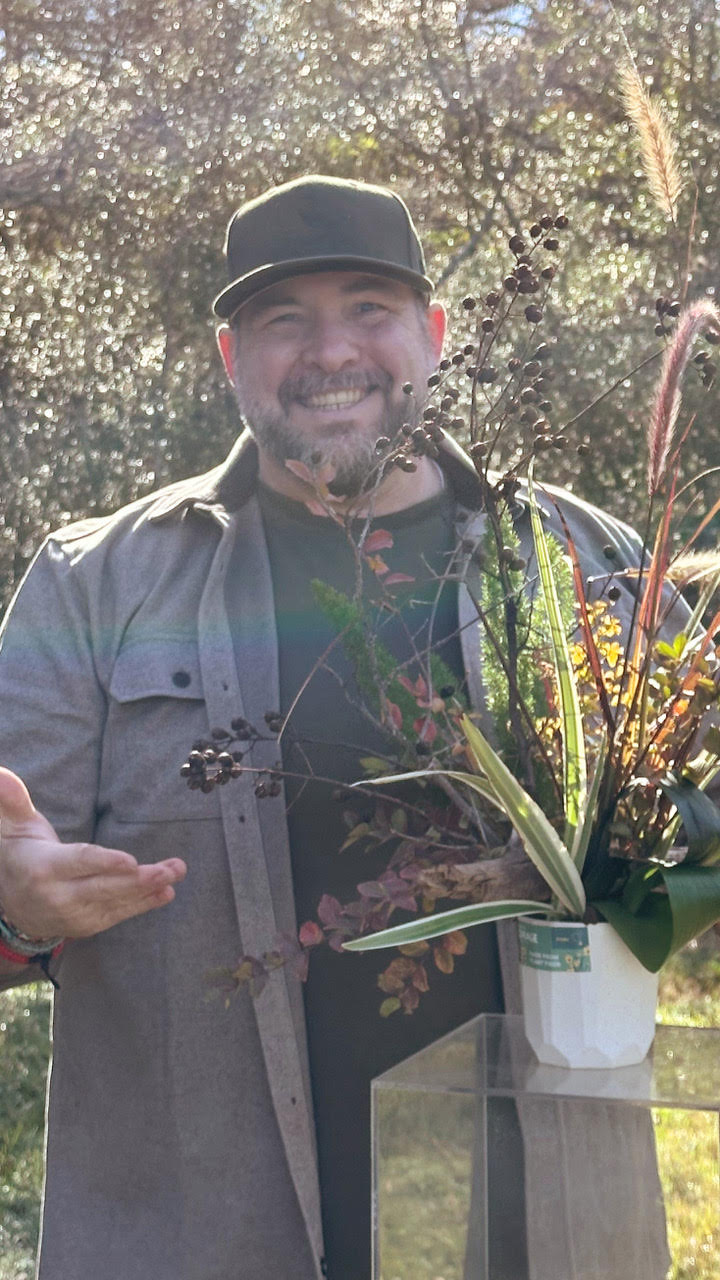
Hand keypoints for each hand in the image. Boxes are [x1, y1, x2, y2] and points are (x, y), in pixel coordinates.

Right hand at [0, 767, 186, 940]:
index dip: (105, 863)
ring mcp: (74, 915)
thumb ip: (12, 802)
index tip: (131, 862)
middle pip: (104, 887)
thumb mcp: (15, 827)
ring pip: (116, 901)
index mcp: (43, 868)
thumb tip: (3, 775)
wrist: (12, 906)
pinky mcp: (87, 925)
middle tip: (170, 869)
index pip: (79, 863)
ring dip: (150, 889)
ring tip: (176, 873)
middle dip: (140, 879)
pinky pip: (118, 914)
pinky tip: (166, 893)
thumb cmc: (22, 855)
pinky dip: (143, 904)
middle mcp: (58, 896)